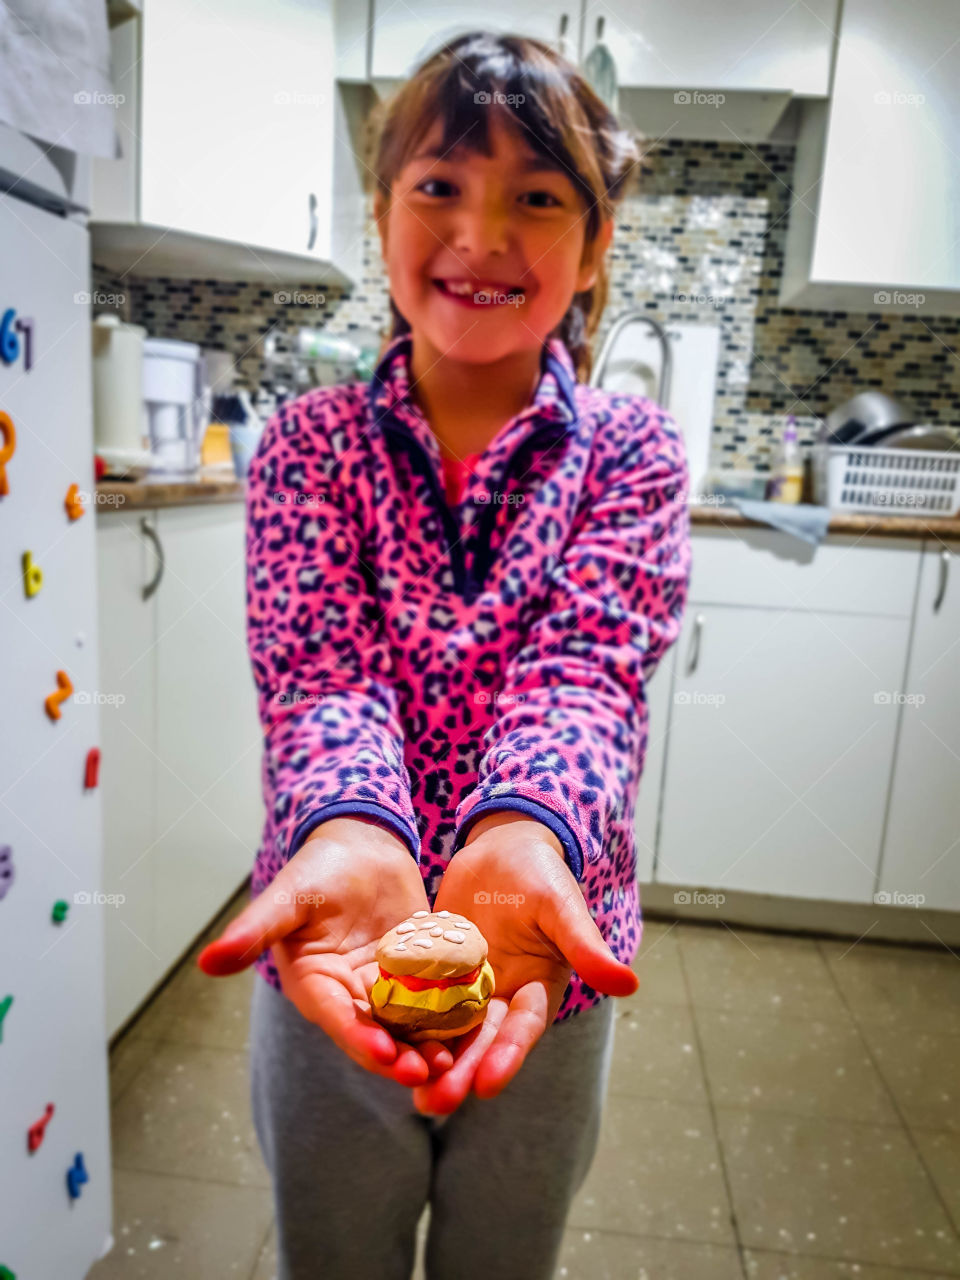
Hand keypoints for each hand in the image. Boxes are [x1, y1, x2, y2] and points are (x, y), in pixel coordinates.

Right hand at [196, 816, 453, 1086]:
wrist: (362, 845)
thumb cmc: (317, 867)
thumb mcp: (287, 896)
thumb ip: (254, 931)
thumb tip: (206, 962)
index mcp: (315, 986)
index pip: (339, 1020)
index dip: (361, 1039)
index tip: (386, 1055)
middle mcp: (349, 996)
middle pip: (377, 1035)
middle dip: (402, 1057)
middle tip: (432, 1072)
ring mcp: (384, 988)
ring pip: (408, 1027)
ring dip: (430, 1046)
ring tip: (457, 1061)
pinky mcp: (415, 975)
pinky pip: (434, 1001)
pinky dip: (452, 1017)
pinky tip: (479, 1027)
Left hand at [411, 813, 637, 1114]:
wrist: (502, 850)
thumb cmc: (540, 874)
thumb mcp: (562, 907)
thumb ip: (586, 946)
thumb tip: (629, 983)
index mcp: (536, 989)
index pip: (522, 1027)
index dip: (508, 1055)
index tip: (488, 1084)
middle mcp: (501, 998)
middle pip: (481, 1042)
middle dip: (460, 1072)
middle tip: (435, 1103)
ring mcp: (467, 989)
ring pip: (449, 1033)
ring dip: (432, 1062)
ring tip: (411, 1094)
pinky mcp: (437, 975)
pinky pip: (419, 1002)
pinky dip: (405, 1024)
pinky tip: (381, 1044)